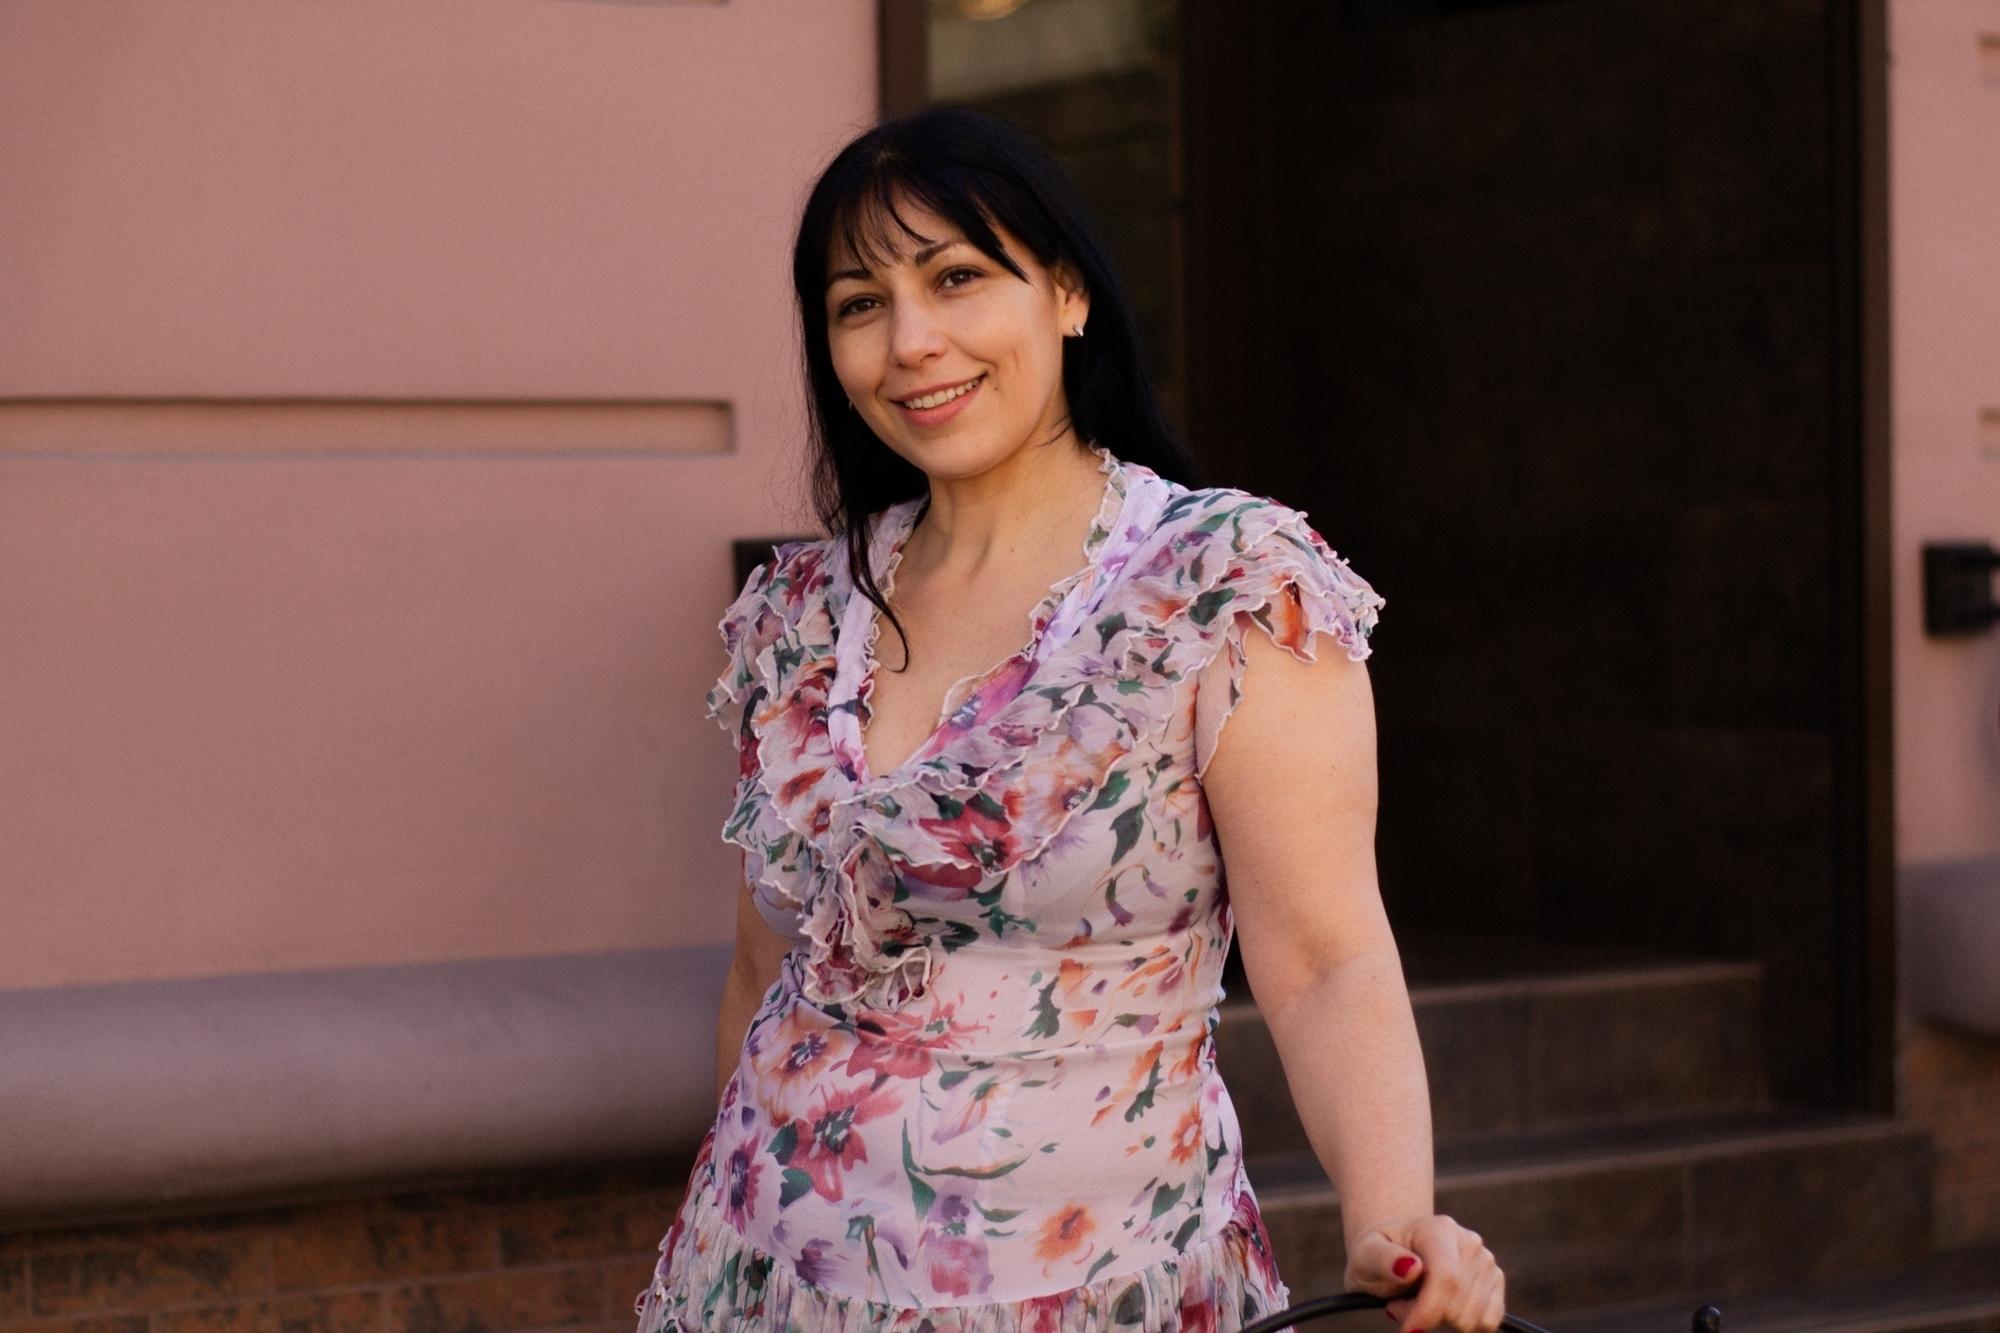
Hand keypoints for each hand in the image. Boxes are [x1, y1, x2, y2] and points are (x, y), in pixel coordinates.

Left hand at [1345, 1212, 1505, 1332]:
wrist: (1397, 1248)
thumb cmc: (1378, 1252)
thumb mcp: (1366, 1253)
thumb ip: (1382, 1259)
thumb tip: (1410, 1268)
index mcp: (1439, 1229)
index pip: (1446, 1278)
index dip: (1427, 1311)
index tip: (1408, 1329)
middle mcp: (1469, 1242)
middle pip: (1457, 1303)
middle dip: (1426, 1315)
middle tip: (1400, 1304)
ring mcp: (1486, 1261)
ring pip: (1473, 1318)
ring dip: (1441, 1320)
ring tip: (1417, 1302)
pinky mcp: (1496, 1281)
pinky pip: (1488, 1322)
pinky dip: (1463, 1324)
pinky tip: (1441, 1307)